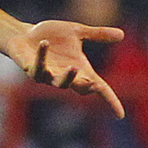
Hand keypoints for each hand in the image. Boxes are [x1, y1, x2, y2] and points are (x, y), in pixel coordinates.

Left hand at [4, 19, 124, 117]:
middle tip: (93, 84)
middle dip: (86, 86)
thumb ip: (98, 34)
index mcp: (80, 70)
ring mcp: (48, 76)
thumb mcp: (77, 32)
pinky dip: (42, 55)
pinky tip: (44, 43)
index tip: (120, 114)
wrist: (25, 35)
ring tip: (74, 67)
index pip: (99, 88)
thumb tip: (122, 34)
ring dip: (67, 77)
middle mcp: (65, 76)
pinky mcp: (32, 70)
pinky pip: (38, 66)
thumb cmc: (52, 36)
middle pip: (79, 88)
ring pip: (59, 83)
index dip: (110, 101)